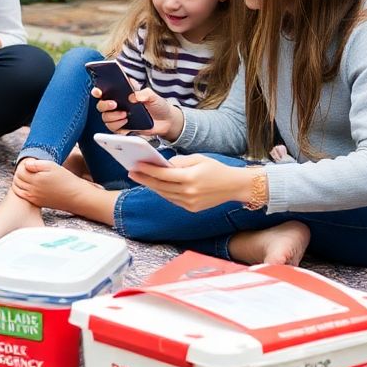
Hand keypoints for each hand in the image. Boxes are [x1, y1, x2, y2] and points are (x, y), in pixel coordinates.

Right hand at [93, 84, 182, 139]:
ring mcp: (119, 116)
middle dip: (105, 105)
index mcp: (122, 93)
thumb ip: (144, 93)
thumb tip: (133, 97)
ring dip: (113, 117)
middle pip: (101, 105)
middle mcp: (118, 104)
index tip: (98, 92)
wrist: (166, 121)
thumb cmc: (158, 105)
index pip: (105, 90)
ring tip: (125, 115)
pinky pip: (113, 129)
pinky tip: (126, 123)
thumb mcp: (153, 96)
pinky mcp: (123, 127)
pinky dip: (118, 126)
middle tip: (114, 104)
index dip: (98, 91)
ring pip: (105, 118)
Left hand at [128, 154, 251, 212]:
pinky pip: (172, 199)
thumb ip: (180, 161)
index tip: (136, 164)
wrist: (234, 186)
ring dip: (151, 186)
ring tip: (140, 178)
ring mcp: (190, 202)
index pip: (163, 174)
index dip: (148, 169)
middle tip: (131, 171)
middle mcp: (189, 192)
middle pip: (160, 186)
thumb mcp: (199, 158)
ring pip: (164, 194)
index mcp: (190, 178)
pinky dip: (163, 192)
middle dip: (144, 178)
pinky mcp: (191, 208)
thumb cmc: (216, 169)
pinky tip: (155, 185)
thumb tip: (163, 164)